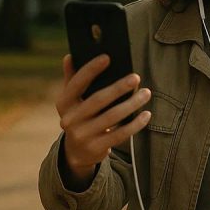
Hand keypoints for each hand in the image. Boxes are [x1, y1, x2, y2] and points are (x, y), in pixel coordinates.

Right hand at [55, 53, 151, 185]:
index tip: (107, 57)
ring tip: (146, 93)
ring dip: (131, 104)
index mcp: (63, 103)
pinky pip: (120, 134)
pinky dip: (135, 124)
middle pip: (98, 100)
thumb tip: (70, 57)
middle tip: (136, 77)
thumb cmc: (79, 117)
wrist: (75, 152)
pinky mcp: (96, 148)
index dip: (91, 70)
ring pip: (112, 117)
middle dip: (118, 88)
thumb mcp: (71, 101)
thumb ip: (72, 79)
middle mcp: (70, 119)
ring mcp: (83, 135)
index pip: (76, 83)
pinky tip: (146, 114)